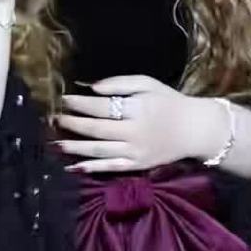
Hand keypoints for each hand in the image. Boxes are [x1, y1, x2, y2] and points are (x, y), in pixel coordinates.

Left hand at [51, 74, 200, 172]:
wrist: (195, 129)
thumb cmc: (169, 102)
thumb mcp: (148, 84)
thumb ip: (120, 83)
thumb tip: (92, 87)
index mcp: (137, 109)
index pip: (102, 107)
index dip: (80, 104)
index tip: (64, 99)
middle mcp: (135, 132)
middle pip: (97, 129)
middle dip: (73, 124)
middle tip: (55, 119)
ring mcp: (135, 151)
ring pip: (99, 151)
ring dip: (75, 148)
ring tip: (56, 143)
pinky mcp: (137, 165)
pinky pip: (110, 167)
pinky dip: (92, 168)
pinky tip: (75, 166)